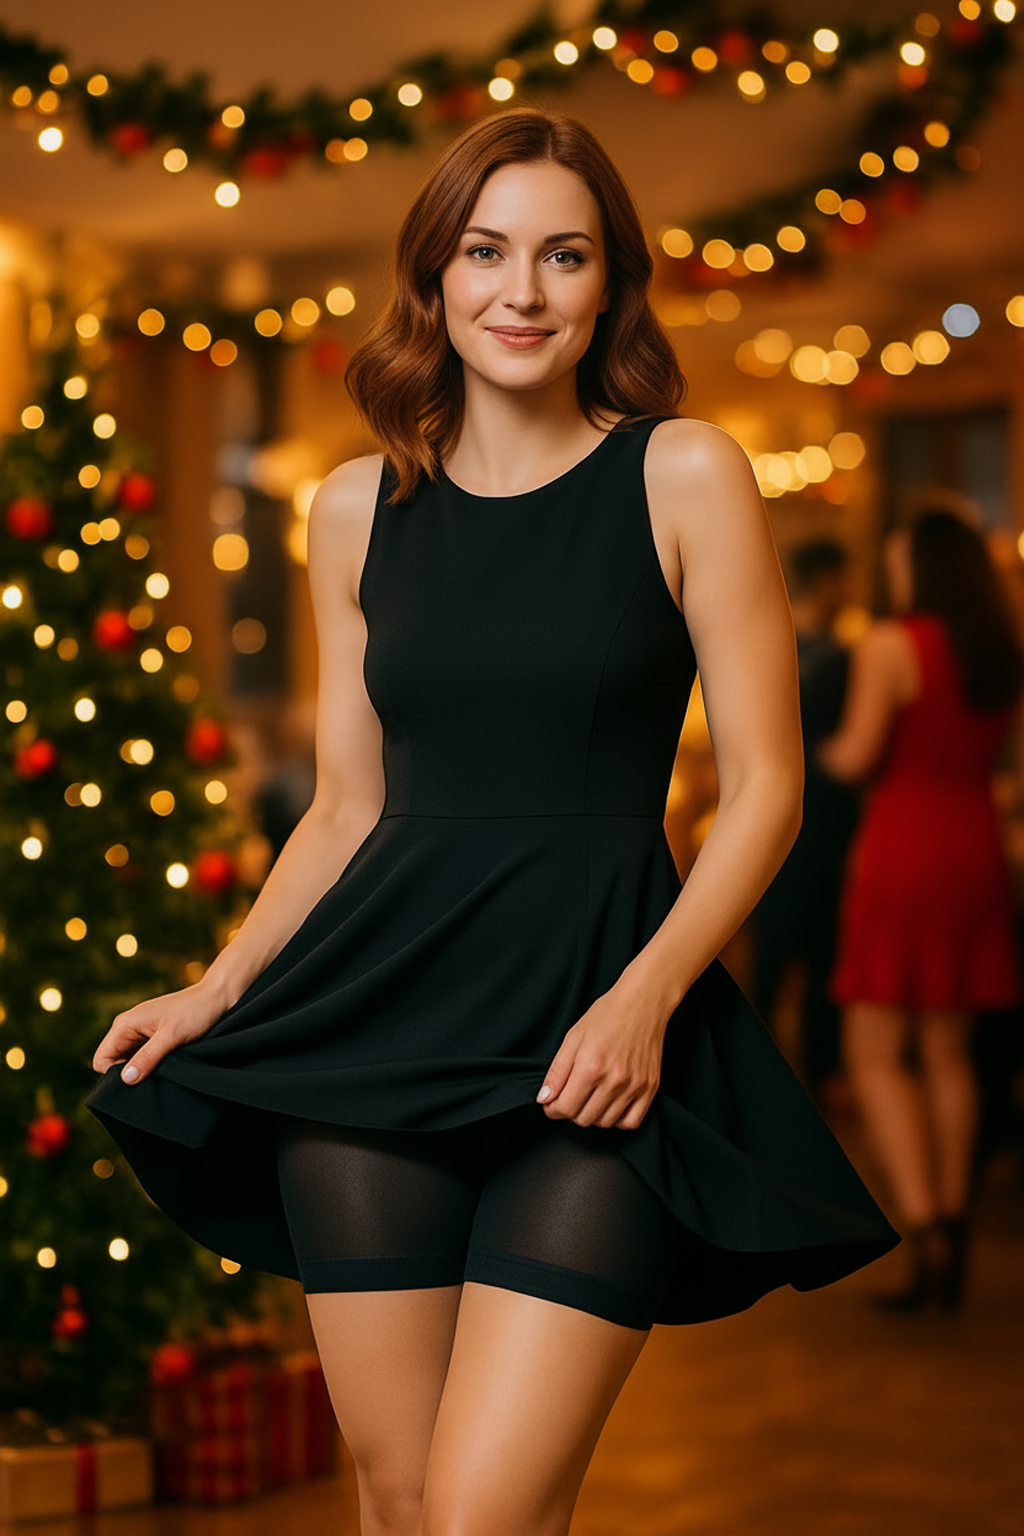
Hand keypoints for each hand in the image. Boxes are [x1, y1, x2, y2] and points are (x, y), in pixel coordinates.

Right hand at [91, 981, 226, 1084]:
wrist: (217, 997)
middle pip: (114, 1063)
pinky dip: (151, 1066)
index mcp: (124, 1025)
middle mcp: (128, 1028)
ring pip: (129, 1062)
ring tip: (162, 1075)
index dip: (114, 1076)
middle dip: (128, 1076)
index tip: (138, 1082)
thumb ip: (147, 1057)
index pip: (102, 1060)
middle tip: (152, 1082)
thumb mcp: (171, 1036)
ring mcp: (141, 1033)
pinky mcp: (154, 1038)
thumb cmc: (194, 1012)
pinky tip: (166, 1070)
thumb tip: (125, 1079)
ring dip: (142, 1071)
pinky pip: (143, 1058)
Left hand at [536, 982, 667, 1129]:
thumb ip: (557, 1072)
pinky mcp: (650, 1089)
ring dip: (593, 1115)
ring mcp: (634, 1086)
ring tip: (591, 1096)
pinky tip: (610, 1105)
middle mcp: (614, 1080)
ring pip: (605, 1123)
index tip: (552, 1103)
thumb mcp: (572, 1038)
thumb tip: (545, 1099)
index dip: (553, 1109)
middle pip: (583, 1119)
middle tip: (572, 1096)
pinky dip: (617, 1120)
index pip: (565, 1108)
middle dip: (571, 1111)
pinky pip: (631, 1122)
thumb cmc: (607, 1015)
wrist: (642, 1004)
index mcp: (590, 1066)